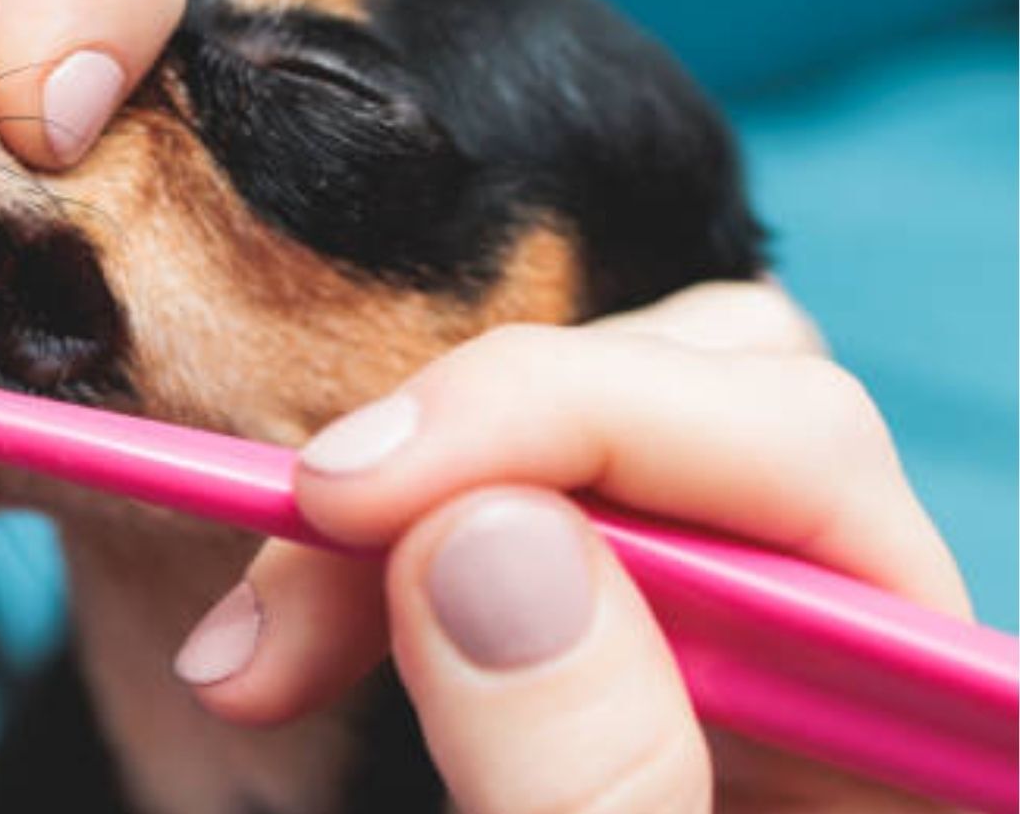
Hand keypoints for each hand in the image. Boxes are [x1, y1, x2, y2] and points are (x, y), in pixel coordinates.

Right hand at [172, 282, 969, 810]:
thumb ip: (595, 792)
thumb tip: (482, 540)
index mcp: (931, 738)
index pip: (795, 456)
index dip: (564, 422)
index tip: (345, 497)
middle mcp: (855, 674)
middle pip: (694, 410)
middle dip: (458, 457)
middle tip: (273, 589)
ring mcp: (738, 676)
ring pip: (588, 455)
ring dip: (398, 512)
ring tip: (254, 654)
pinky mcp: (625, 686)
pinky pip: (506, 541)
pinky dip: (376, 571)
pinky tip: (286, 655)